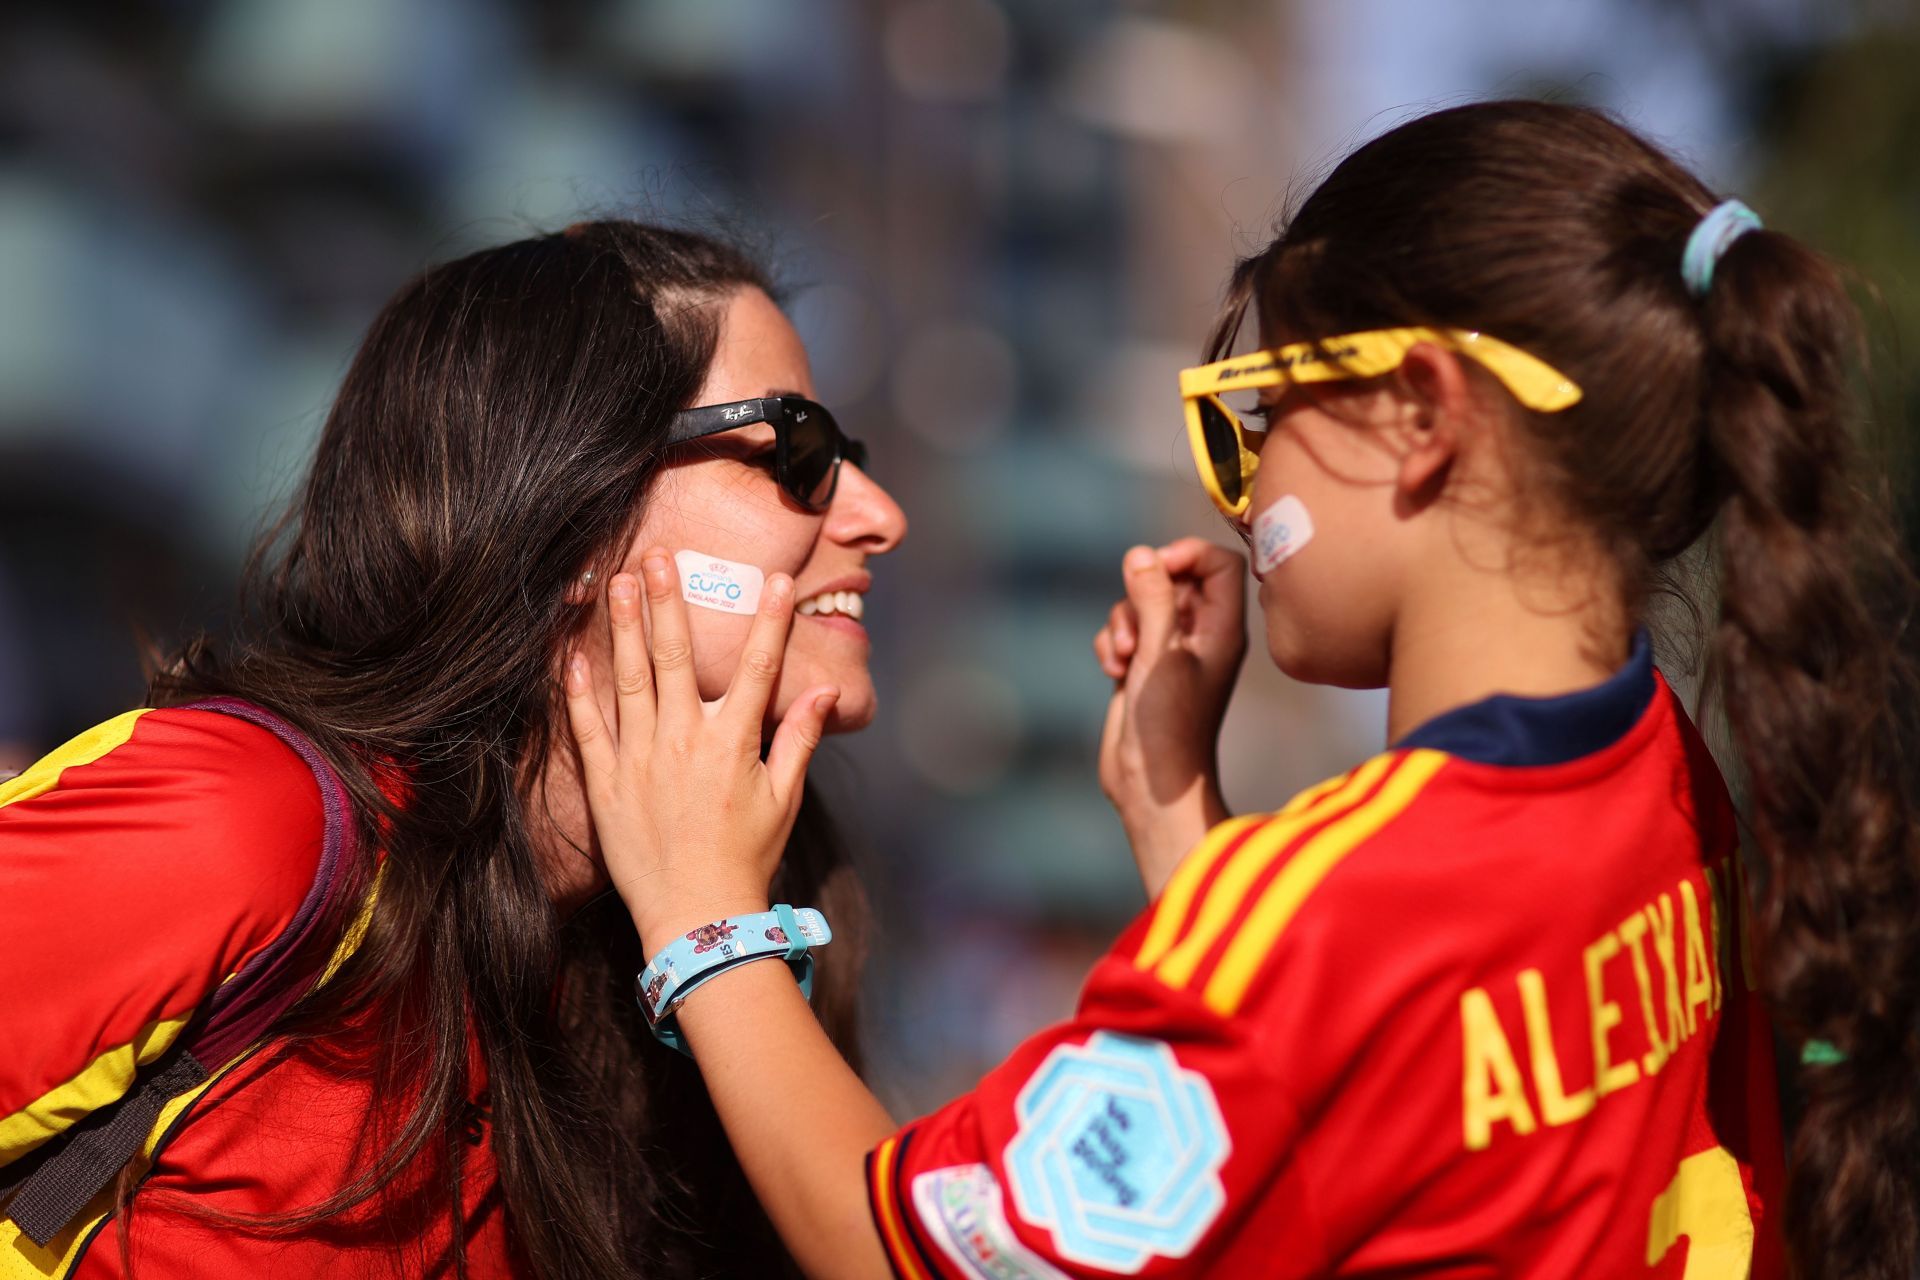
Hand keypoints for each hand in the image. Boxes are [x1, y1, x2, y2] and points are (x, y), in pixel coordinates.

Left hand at [564, 549, 839, 954]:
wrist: (697, 919)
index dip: (769, 621)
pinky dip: (580, 691)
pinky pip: (588, 728)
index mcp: (733, 744)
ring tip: (615, 583)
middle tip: (658, 555)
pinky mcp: (607, 784)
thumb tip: (827, 692)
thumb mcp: (784, 798)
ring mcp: (641, 760)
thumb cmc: (747, 859)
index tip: (774, 579)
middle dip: (668, 600)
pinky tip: (575, 654)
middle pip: (678, 656)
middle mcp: (684, 742)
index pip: (757, 667)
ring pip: (630, 679)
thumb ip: (801, 738)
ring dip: (623, 627)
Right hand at [1092, 539, 1246, 895]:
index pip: (1218, 564)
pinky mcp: (1142, 669)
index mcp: (1222, 629)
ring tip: (1124, 659)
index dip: (1187, 555)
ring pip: (1140, 605)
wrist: (1153, 786)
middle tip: (1136, 626)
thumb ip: (1154, 601)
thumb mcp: (1161, 655)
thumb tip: (1140, 555)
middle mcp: (1201, 636)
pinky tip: (1114, 673)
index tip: (1156, 568)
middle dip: (1142, 594)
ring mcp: (1170, 652)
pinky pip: (1123, 632)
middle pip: (1172, 579)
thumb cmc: (1169, 725)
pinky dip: (1112, 645)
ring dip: (1122, 622)